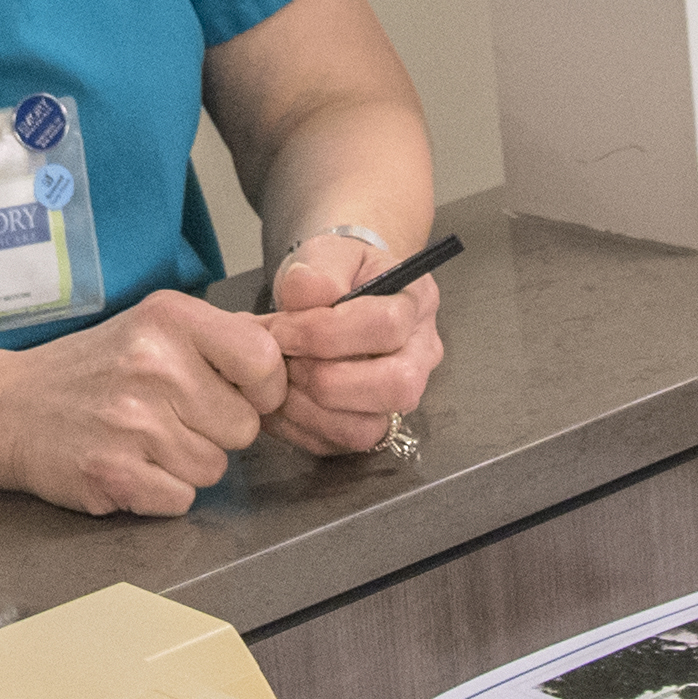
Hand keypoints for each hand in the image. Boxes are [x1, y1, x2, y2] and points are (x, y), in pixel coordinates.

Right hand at [0, 290, 284, 514]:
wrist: (6, 408)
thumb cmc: (92, 370)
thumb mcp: (153, 328)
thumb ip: (222, 340)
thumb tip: (299, 355)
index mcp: (170, 318)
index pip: (266, 360)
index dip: (262, 389)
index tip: (236, 392)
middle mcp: (154, 364)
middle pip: (244, 427)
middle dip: (215, 431)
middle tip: (168, 417)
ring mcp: (133, 421)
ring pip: (213, 468)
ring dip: (185, 464)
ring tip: (142, 439)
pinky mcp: (114, 472)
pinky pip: (180, 500)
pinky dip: (158, 492)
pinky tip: (128, 465)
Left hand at [260, 237, 440, 457]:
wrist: (335, 293)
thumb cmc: (337, 272)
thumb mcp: (329, 252)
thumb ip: (320, 266)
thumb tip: (304, 292)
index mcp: (417, 304)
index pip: (386, 326)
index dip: (325, 332)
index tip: (282, 328)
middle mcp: (421, 357)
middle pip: (395, 387)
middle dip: (326, 379)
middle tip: (286, 362)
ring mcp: (399, 400)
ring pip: (367, 430)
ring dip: (309, 410)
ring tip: (278, 381)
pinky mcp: (369, 427)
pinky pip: (336, 446)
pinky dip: (296, 428)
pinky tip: (275, 398)